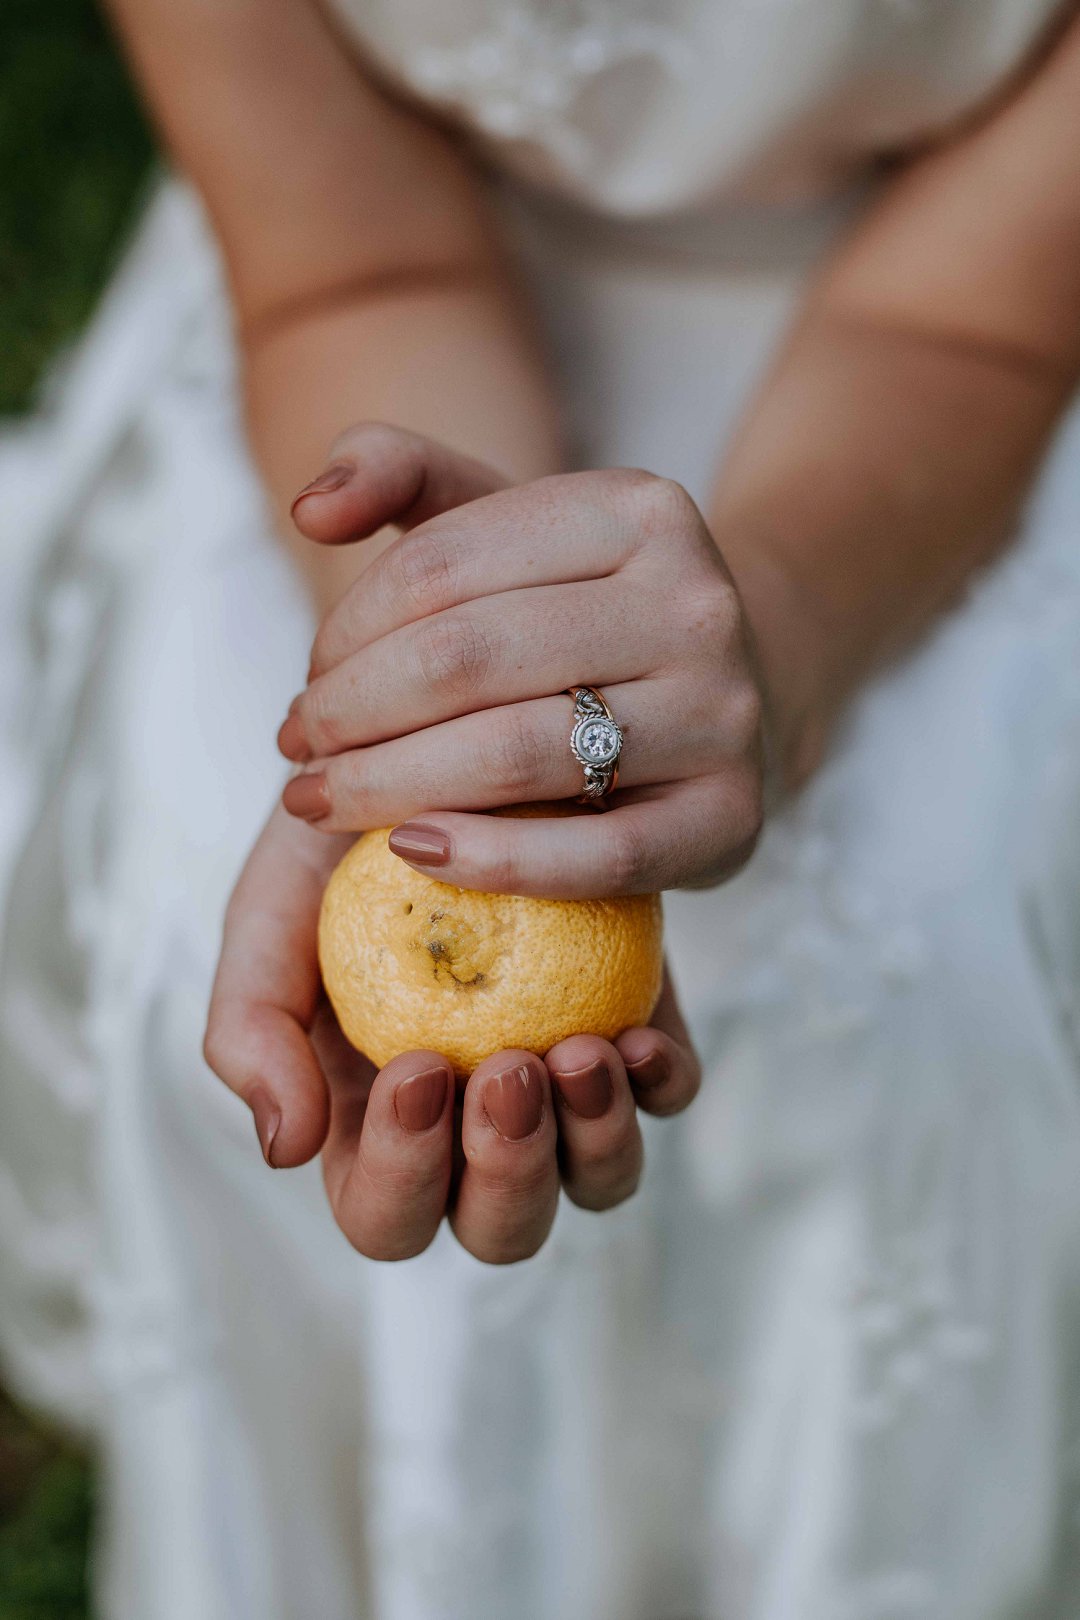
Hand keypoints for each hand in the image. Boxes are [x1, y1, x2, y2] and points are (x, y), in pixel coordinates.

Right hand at [204, 803, 700, 1261]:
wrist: (436, 745)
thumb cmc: (334, 844)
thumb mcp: (270, 916)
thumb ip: (252, 1028)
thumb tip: (286, 1149)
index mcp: (374, 1128)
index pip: (386, 1213)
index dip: (403, 1175)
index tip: (417, 1065)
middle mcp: (473, 1128)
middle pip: (502, 1226)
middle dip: (510, 1175)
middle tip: (506, 1070)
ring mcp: (562, 1087)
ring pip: (599, 1181)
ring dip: (595, 1140)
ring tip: (582, 1050)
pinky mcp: (636, 1028)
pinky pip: (667, 1094)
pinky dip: (659, 1083)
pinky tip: (637, 1034)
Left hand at [278, 424, 765, 895]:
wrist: (736, 699)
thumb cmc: (585, 612)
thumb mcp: (507, 522)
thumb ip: (401, 472)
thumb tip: (311, 510)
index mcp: (638, 508)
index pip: (440, 566)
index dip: (347, 630)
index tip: (310, 677)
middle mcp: (696, 603)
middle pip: (465, 660)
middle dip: (350, 712)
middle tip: (299, 749)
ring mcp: (722, 715)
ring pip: (515, 756)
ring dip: (386, 786)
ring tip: (323, 800)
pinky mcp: (730, 819)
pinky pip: (597, 857)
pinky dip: (491, 862)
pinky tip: (409, 852)